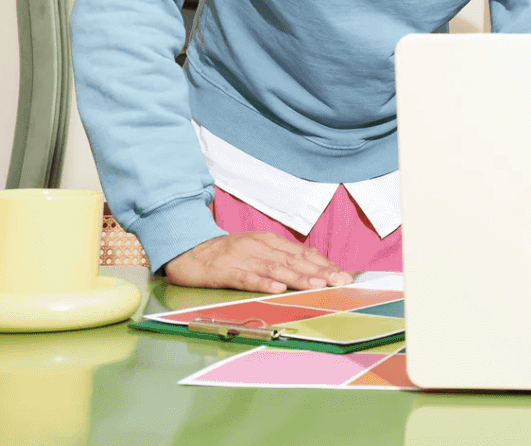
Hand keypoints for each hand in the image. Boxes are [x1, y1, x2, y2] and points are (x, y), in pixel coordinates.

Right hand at [163, 232, 353, 292]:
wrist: (187, 250)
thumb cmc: (225, 253)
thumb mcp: (255, 249)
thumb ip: (279, 258)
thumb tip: (309, 269)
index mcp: (268, 241)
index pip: (301, 252)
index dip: (323, 263)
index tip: (343, 274)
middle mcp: (258, 247)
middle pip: (293, 260)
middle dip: (319, 272)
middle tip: (340, 281)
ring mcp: (241, 258)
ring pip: (275, 269)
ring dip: (298, 278)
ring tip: (318, 285)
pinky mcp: (224, 271)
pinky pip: (246, 278)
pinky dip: (262, 283)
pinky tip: (277, 289)